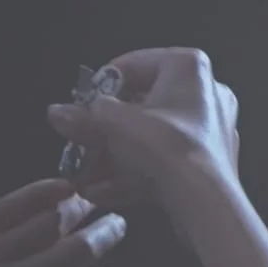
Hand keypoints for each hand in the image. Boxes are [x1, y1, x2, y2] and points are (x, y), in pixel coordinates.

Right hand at [47, 48, 239, 206]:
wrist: (206, 200)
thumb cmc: (164, 146)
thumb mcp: (113, 125)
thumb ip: (84, 115)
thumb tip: (56, 112)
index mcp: (187, 67)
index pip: (131, 66)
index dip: (98, 88)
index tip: (78, 107)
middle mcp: (205, 91)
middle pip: (141, 106)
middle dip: (104, 132)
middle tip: (78, 145)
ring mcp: (211, 129)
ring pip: (150, 139)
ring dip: (113, 158)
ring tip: (84, 177)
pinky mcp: (210, 163)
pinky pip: (163, 161)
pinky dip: (133, 173)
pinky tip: (103, 193)